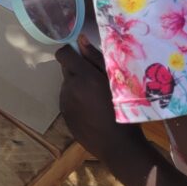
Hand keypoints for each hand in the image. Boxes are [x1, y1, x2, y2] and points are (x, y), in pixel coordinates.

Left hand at [56, 37, 143, 162]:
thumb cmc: (123, 110)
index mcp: (83, 77)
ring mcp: (65, 103)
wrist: (118, 145)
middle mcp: (69, 88)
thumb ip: (96, 59)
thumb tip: (80, 40)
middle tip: (96, 81)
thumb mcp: (115, 80)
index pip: (63, 54)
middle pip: (66, 69)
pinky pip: (67, 100)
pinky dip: (76, 101)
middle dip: (78, 71)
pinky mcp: (64, 116)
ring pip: (67, 85)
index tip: (83, 57)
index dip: (72, 53)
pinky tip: (92, 111)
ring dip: (77, 86)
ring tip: (96, 99)